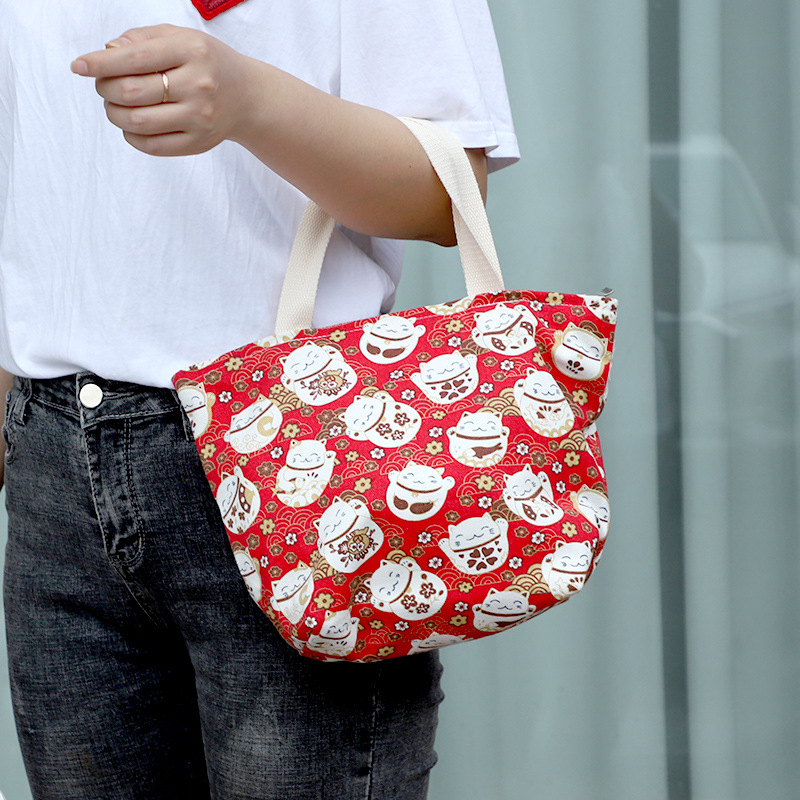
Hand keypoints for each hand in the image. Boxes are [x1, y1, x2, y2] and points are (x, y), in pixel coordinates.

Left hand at [71, 25, 256, 155]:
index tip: (79, 66)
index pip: (134, 58)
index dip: (100, 63)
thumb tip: (107, 53)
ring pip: (138, 122)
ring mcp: (199, 118)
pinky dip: (131, 135)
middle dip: (105, 88)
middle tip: (103, 86)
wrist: (247, 97)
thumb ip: (142, 39)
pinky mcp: (198, 143)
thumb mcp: (180, 37)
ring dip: (115, 113)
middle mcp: (198, 85)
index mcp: (191, 51)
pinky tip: (132, 125)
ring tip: (116, 105)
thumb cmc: (208, 63)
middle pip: (131, 92)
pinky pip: (151, 146)